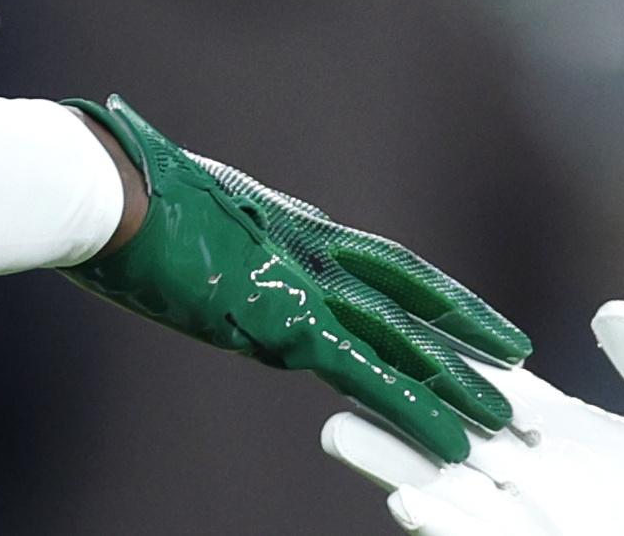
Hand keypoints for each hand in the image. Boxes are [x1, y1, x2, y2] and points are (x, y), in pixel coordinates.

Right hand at [66, 95, 528, 461]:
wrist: (105, 189)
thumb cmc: (124, 187)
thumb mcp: (188, 209)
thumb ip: (220, 232)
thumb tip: (209, 239)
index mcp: (295, 228)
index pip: (385, 265)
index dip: (431, 291)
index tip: (468, 312)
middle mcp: (313, 253)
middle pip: (411, 299)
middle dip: (466, 332)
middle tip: (519, 359)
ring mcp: (304, 288)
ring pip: (404, 343)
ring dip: (457, 381)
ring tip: (505, 415)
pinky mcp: (285, 324)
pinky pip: (368, 377)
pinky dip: (415, 408)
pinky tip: (451, 436)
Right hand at [321, 300, 623, 535]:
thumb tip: (608, 312)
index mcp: (586, 443)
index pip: (501, 395)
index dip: (453, 362)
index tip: (401, 324)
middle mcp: (552, 486)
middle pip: (457, 440)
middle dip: (400, 412)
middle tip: (337, 376)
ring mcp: (545, 529)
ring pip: (454, 493)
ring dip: (399, 466)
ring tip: (343, 429)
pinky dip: (446, 523)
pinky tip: (409, 499)